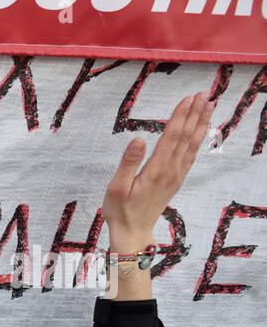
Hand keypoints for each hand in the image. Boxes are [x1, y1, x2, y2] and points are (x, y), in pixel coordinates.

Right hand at [104, 92, 212, 251]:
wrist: (133, 232)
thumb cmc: (121, 211)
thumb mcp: (117, 187)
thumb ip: (129, 162)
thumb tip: (139, 140)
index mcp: (156, 170)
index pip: (172, 136)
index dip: (181, 116)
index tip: (189, 98)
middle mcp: (171, 170)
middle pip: (186, 137)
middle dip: (195, 114)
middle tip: (204, 94)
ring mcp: (176, 175)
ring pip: (192, 145)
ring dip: (201, 124)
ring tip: (209, 106)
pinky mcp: (176, 180)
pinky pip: (191, 155)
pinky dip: (198, 140)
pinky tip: (201, 132)